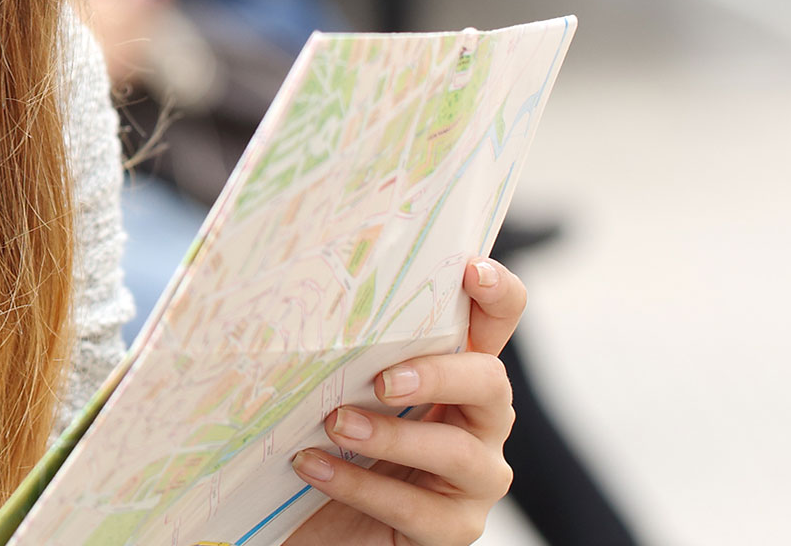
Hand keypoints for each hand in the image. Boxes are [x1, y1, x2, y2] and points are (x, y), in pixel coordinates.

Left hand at [282, 258, 530, 545]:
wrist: (316, 521)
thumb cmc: (330, 442)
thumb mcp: (338, 388)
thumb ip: (344, 354)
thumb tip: (293, 299)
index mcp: (458, 373)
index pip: (498, 322)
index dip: (497, 293)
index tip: (469, 271)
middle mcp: (480, 421)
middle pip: (489, 382)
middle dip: (438, 375)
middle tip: (383, 380)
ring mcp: (475, 478)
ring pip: (456, 451)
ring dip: (392, 437)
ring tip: (335, 425)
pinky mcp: (455, 528)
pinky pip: (416, 508)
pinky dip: (360, 486)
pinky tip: (313, 467)